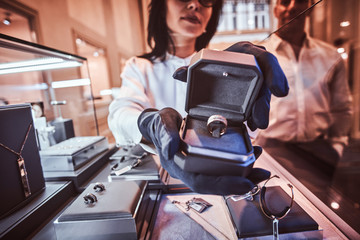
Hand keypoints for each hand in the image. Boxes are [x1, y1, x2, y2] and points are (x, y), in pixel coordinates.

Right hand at [137, 107, 269, 194]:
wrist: (160, 124)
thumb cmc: (160, 124)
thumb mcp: (160, 123)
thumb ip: (165, 133)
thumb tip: (170, 147)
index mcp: (178, 166)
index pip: (201, 182)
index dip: (223, 185)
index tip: (245, 183)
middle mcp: (189, 171)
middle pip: (216, 184)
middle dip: (241, 183)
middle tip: (262, 174)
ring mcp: (198, 166)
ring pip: (222, 177)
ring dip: (244, 174)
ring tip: (261, 168)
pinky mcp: (206, 160)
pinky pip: (224, 166)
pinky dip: (240, 163)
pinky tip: (252, 153)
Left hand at [173, 42, 288, 130]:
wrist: (220, 68)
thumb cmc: (216, 63)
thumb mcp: (205, 64)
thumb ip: (192, 70)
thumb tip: (177, 74)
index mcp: (248, 54)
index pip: (267, 60)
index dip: (275, 75)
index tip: (279, 92)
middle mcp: (257, 67)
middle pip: (266, 85)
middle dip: (264, 105)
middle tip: (260, 121)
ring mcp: (258, 82)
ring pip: (263, 98)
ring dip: (260, 113)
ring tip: (256, 126)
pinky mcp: (255, 95)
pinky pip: (258, 105)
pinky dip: (255, 116)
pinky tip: (252, 126)